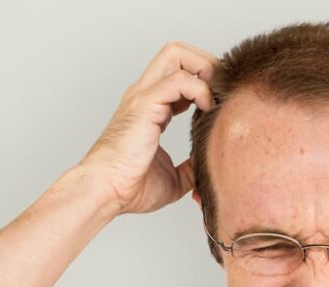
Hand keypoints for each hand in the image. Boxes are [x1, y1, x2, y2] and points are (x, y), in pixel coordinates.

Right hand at [78, 41, 219, 215]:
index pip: (180, 73)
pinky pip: (180, 79)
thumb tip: (207, 167)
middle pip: (177, 52)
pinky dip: (200, 89)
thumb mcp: (174, 178)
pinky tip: (206, 109)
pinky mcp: (145, 104)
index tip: (220, 105)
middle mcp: (145, 95)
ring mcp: (143, 96)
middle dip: (206, 64)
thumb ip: (190, 167)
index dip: (204, 81)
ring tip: (215, 99)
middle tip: (221, 93)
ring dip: (204, 70)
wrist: (107, 192)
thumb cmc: (130, 187)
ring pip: (176, 54)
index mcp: (150, 108)